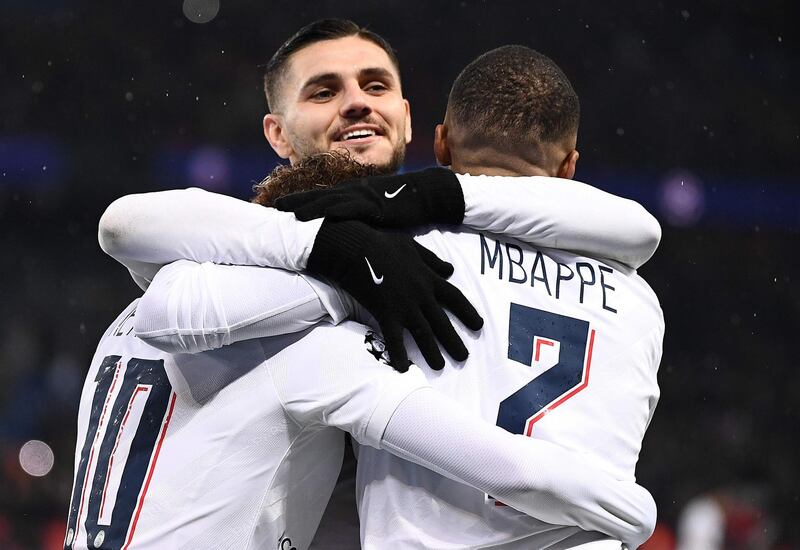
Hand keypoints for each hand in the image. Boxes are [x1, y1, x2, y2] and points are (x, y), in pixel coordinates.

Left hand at [275, 167, 464, 227]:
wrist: (425, 194)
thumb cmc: (400, 206)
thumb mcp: (373, 214)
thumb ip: (357, 221)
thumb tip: (343, 235)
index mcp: (350, 195)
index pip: (320, 198)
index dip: (299, 202)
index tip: (278, 208)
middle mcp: (353, 192)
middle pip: (318, 196)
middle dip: (295, 202)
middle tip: (272, 208)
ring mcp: (363, 196)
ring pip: (330, 199)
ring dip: (309, 205)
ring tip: (288, 213)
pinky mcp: (376, 204)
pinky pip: (354, 206)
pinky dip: (338, 209)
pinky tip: (324, 213)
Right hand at [306, 220, 482, 370]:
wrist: (358, 247)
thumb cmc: (382, 243)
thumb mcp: (412, 245)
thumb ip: (432, 259)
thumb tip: (450, 269)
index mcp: (429, 278)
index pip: (455, 298)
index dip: (468, 313)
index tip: (479, 325)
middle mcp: (422, 295)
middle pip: (442, 322)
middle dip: (454, 341)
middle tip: (463, 357)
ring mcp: (405, 306)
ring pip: (424, 334)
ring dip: (432, 352)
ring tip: (439, 367)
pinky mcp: (386, 314)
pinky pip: (395, 339)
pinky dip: (399, 354)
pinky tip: (403, 369)